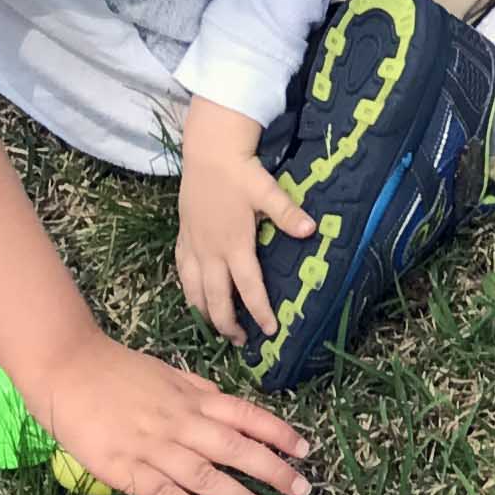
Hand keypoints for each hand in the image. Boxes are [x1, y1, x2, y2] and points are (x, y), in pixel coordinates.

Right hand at [20, 331, 312, 494]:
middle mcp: (180, 422)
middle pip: (236, 448)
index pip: (246, 414)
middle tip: (302, 490)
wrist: (69, 369)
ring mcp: (153, 447)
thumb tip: (231, 406)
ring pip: (206, 477)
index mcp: (192, 397)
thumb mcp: (168, 374)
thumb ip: (199, 392)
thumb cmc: (119, 372)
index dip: (278, 432)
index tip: (305, 449)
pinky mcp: (125, 470)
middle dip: (273, 470)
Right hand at [175, 99, 312, 347]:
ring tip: (217, 328)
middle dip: (228, 324)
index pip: (249, 288)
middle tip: (240, 341)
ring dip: (205, 313)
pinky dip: (189, 292)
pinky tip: (195, 298)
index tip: (270, 331)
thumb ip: (288, 213)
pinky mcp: (183, 239)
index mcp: (235, 245)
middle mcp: (211, 252)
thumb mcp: (268, 191)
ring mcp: (193, 247)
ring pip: (194, 292)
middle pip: (216, 300)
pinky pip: (182, 274)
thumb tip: (312, 230)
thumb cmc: (240, 173)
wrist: (208, 153)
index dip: (260, 312)